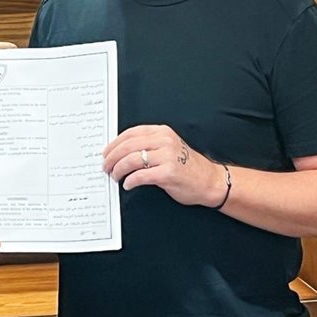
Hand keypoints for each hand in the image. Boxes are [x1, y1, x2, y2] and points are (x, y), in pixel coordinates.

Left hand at [103, 125, 222, 207]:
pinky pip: (141, 176)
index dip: (114, 143)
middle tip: (106, 167)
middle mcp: (164, 141)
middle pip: (128, 146)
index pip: (131, 133)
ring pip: (131, 160)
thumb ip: (149, 145)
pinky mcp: (168, 173)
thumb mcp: (168, 147)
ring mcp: (167, 156)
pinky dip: (130, 181)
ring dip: (118, 169)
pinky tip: (128, 184)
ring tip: (115, 176)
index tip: (106, 153)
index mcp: (162, 132)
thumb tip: (121, 152)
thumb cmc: (187, 167)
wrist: (209, 181)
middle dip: (112, 158)